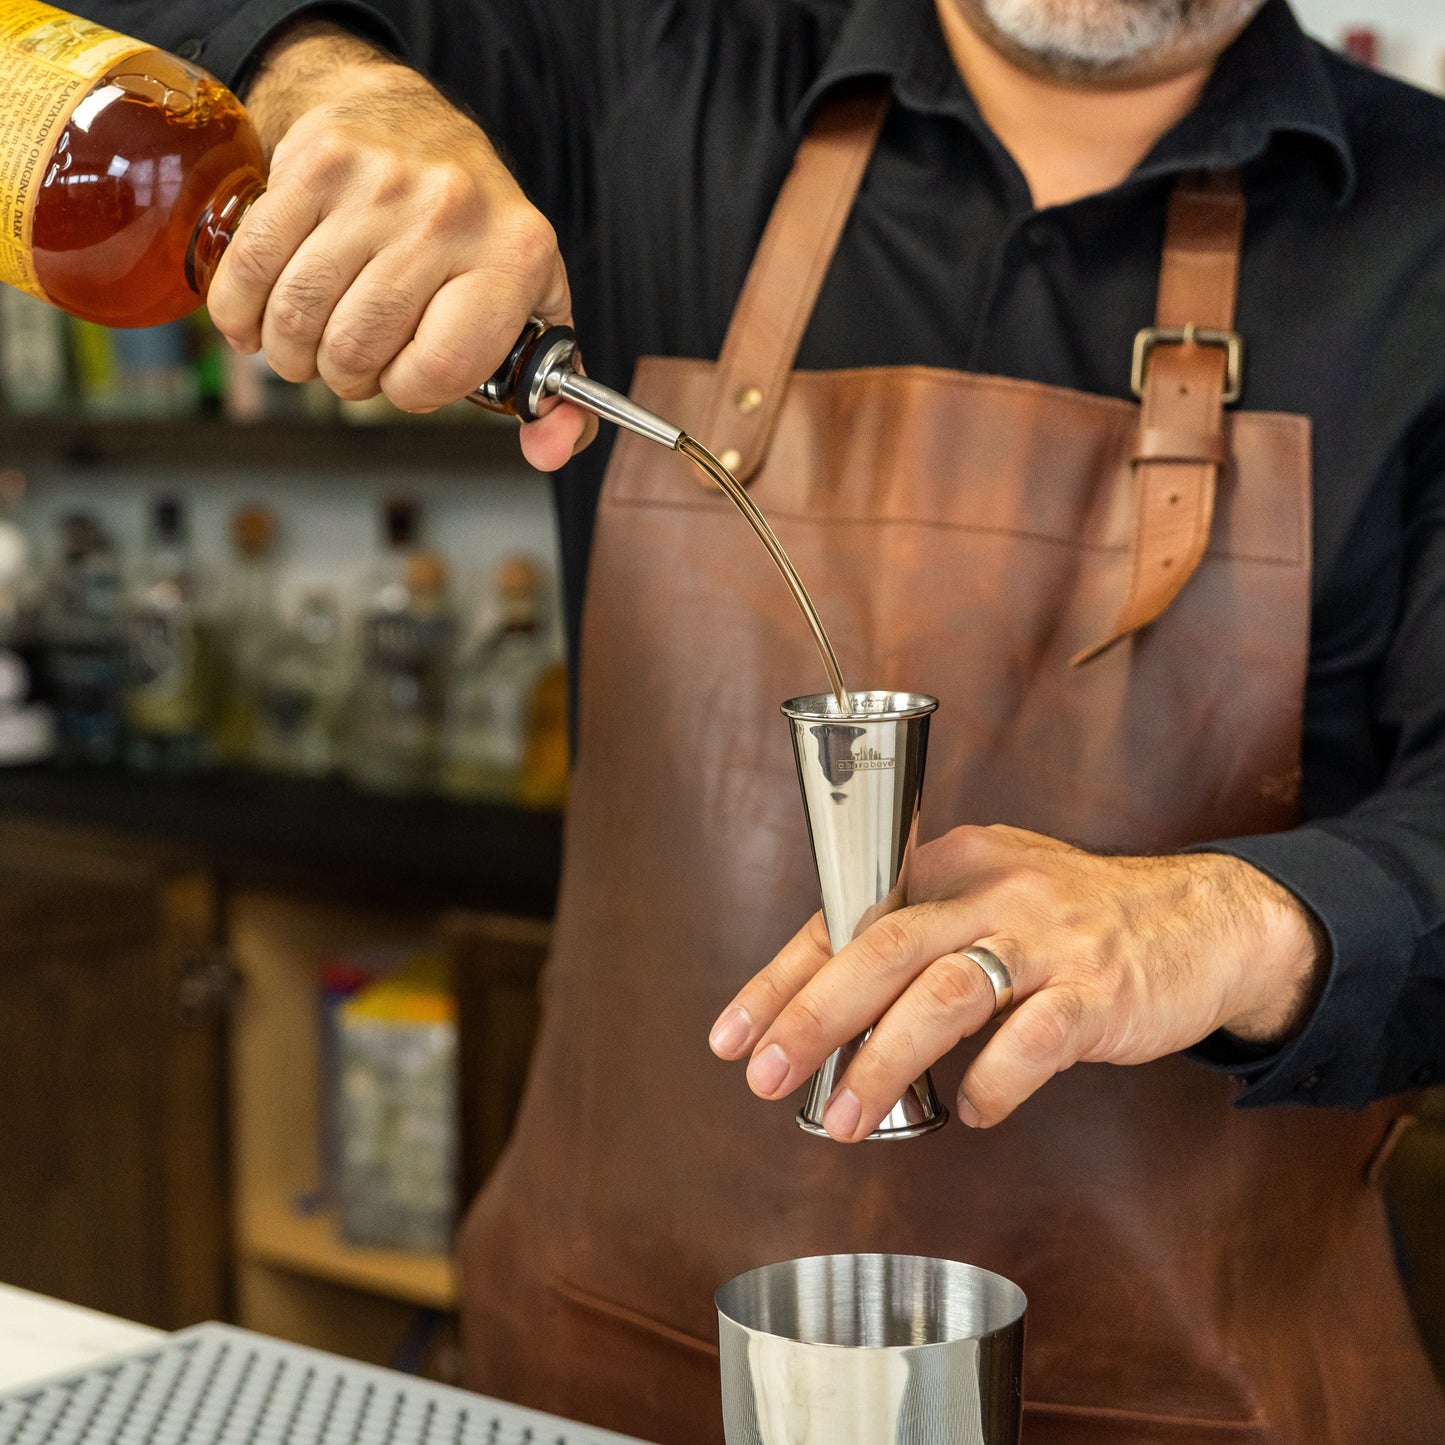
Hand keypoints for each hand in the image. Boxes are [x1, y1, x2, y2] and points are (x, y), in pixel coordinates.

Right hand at [208, 23, 593, 469]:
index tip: (405, 378)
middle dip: (343, 378)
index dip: (409, 390)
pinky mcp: (316, 162)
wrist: (408, 116)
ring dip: (290, 354)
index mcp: (513, 259)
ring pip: (301, 313)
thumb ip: (553, 393)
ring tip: (304, 348)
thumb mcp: (535, 305)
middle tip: (348, 365)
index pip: (441, 368)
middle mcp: (451, 215)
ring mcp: (381, 184)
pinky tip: (253, 322)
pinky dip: (240, 312)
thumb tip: (547, 452)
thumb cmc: (474, 232)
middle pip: (359, 347)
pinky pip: (254, 263)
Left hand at [709, 825, 1326, 1140]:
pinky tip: (972, 1112)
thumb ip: (919, 938)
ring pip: (947, 992)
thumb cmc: (1073, 920)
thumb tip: (829, 1014)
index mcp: (949, 863)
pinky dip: (994, 1082)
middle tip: (764, 1076)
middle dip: (813, 1016)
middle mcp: (991, 891)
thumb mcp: (987, 897)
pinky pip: (1036, 1038)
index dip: (781, 978)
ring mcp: (1048, 937)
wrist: (1202, 917)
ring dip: (885, 1061)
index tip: (732, 1036)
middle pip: (883, 946)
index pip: (843, 916)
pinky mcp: (1100, 988)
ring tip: (843, 1119)